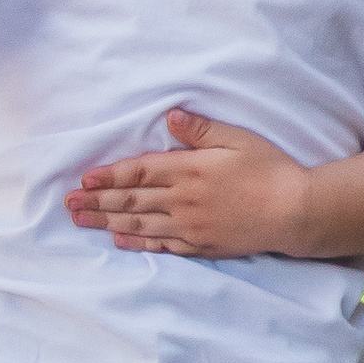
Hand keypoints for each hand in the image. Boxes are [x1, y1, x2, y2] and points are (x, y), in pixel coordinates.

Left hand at [67, 107, 308, 257]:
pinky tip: (119, 239)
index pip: (138, 171)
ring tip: (82, 221)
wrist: (296, 210)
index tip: (83, 179)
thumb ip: (200, 130)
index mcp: (189, 170)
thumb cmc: (270, 169)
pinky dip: (137, 242)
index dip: (108, 175)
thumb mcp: (236, 139)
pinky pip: (162, 245)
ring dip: (107, 221)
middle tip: (67, 204)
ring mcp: (190, 226)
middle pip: (131, 199)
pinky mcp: (201, 245)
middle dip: (96, 201)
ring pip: (139, 223)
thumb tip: (170, 117)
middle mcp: (183, 200)